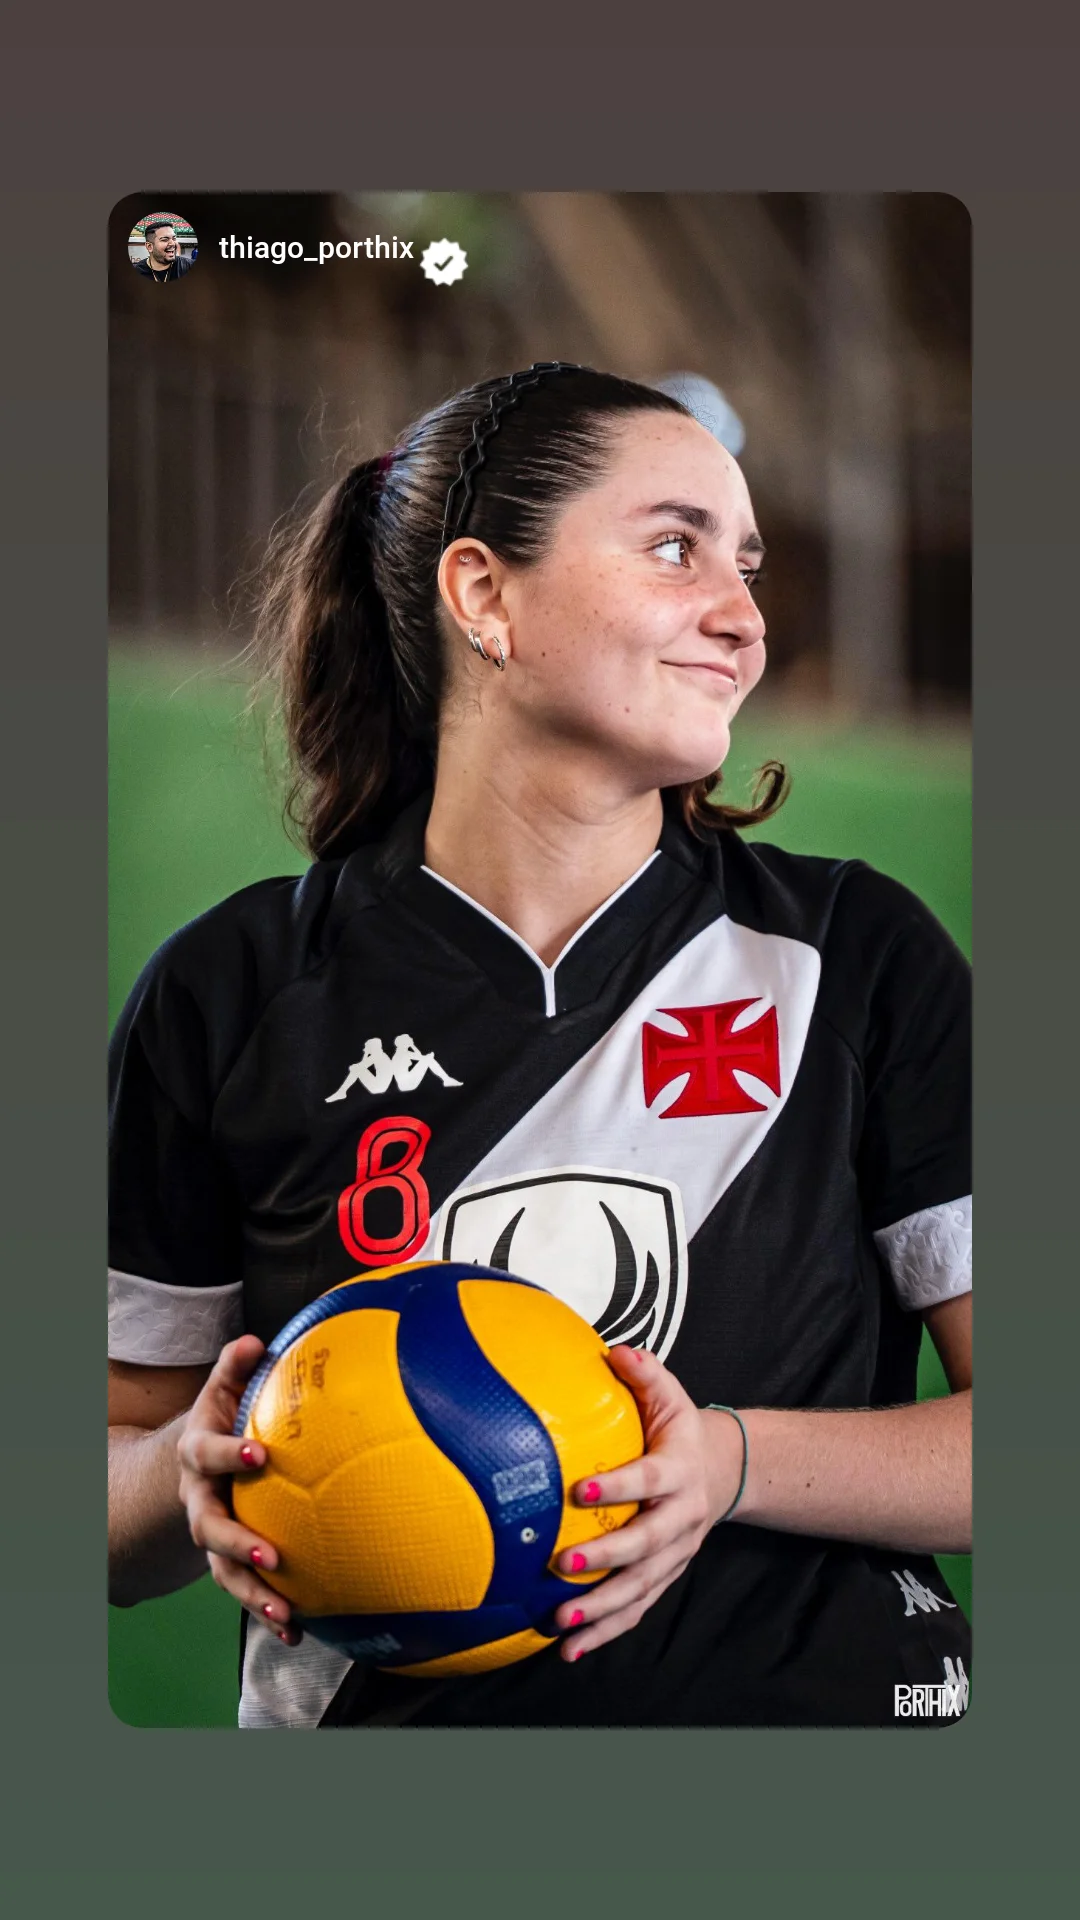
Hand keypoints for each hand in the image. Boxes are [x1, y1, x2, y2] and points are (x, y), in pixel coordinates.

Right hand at [175, 1334, 301, 1645]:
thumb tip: (254, 1341)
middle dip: (238, 1545)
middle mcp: (199, 1499)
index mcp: (198, 1453)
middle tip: (272, 1556)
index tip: (259, 1454)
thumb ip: (235, 1365)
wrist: (196, 1461)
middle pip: (208, 1528)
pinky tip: (297, 1631)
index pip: (206, 1453)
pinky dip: (268, 1612)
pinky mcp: (231, 1560)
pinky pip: (245, 1590)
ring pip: (223, 1572)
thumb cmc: (223, 1417)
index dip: (229, 1454)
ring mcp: (213, 1534)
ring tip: (284, 1614)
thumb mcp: (223, 1389)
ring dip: (253, 1595)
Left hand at [553, 1345, 742, 1662]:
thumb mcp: (669, 1394)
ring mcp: (675, 1553)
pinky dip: (606, 1632)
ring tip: (562, 1624)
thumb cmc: (678, 1429)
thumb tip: (615, 1352)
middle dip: (605, 1559)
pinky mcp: (664, 1577)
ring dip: (602, 1610)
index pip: (648, 1478)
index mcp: (679, 1470)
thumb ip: (645, 1373)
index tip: (578, 1488)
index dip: (617, 1485)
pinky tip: (569, 1650)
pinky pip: (636, 1609)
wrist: (722, 1470)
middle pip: (646, 1544)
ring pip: (641, 1588)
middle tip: (562, 1566)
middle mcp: (682, 1517)